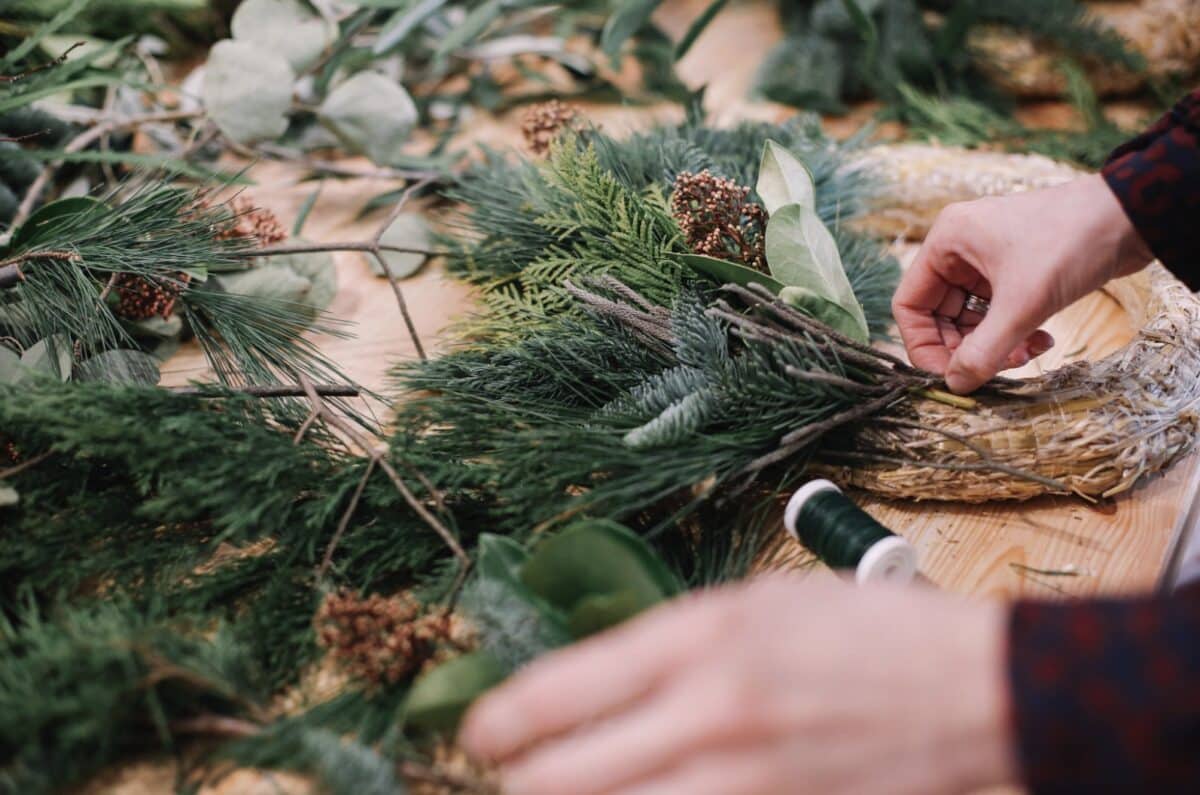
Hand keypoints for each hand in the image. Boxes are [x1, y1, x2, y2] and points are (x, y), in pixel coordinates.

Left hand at [459, 576, 1015, 794]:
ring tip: (570, 791)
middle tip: (515, 777)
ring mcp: (745, 784)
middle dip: (520, 785)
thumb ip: (670, 647)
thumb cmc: (867, 635)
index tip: (481, 736)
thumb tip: (589, 688)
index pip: (557, 692)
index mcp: (701, 638)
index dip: (498, 723)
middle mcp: (710, 713)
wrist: (976, 691)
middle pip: (561, 780)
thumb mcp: (758, 606)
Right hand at [893, 174, 1152, 393]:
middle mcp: (960, 248)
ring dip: (993, 344)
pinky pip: (996, 312)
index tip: (950, 375)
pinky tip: (1042, 341)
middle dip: (966, 348)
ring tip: (1027, 354)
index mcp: (946, 243)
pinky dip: (1013, 332)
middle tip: (997, 368)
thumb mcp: (1022, 305)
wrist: (1132, 217)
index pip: (909, 305)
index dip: (923, 346)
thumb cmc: (1070, 245)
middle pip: (939, 316)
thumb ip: (983, 351)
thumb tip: (955, 385)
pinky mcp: (1015, 269)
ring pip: (970, 318)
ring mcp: (987, 259)